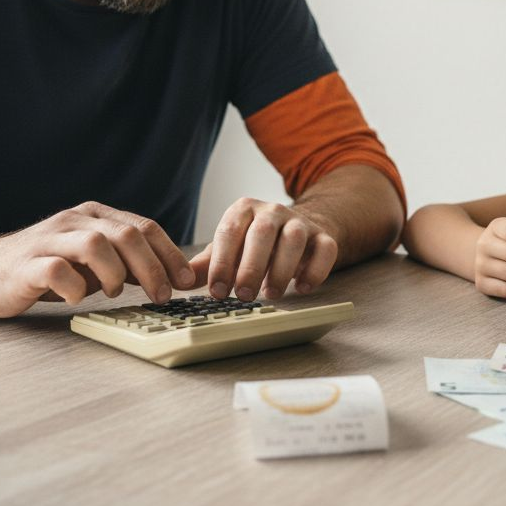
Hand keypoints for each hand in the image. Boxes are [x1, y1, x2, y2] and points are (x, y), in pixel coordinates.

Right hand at [0, 201, 193, 317]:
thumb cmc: (45, 268)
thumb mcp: (92, 261)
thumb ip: (125, 263)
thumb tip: (171, 277)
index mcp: (94, 216)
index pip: (144, 227)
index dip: (170, 255)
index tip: (186, 282)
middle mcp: (74, 221)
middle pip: (126, 234)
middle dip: (152, 267)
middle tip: (162, 295)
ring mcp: (49, 240)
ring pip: (95, 244)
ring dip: (114, 273)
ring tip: (113, 293)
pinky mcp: (26, 264)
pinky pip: (57, 271)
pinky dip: (75, 288)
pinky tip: (77, 298)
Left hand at [198, 197, 337, 301]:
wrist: (297, 230)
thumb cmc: (254, 244)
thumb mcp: (229, 249)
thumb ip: (207, 264)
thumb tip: (180, 282)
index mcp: (243, 210)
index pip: (229, 232)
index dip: (222, 262)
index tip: (217, 291)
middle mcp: (272, 211)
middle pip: (262, 233)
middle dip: (251, 266)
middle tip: (243, 295)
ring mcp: (300, 222)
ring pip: (294, 238)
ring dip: (282, 268)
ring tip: (270, 294)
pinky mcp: (324, 236)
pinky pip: (326, 248)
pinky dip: (316, 269)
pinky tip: (303, 288)